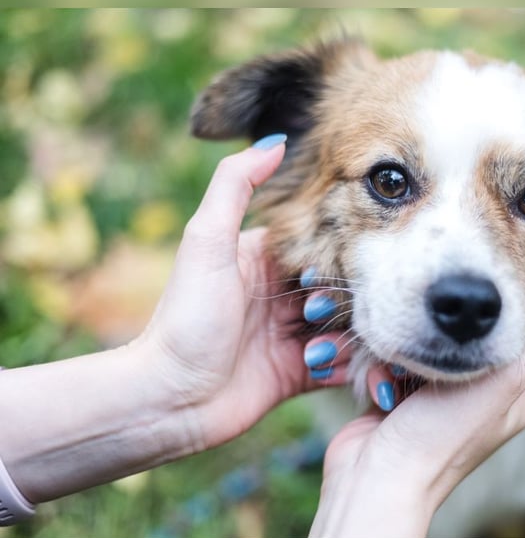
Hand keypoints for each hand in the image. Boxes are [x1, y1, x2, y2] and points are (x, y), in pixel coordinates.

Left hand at [135, 136, 346, 451]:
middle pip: (338, 287)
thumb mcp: (206, 242)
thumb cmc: (186, 316)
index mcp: (265, 260)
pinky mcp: (300, 372)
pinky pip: (339, 365)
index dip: (335, 253)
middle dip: (341, 300)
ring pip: (343, 327)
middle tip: (313, 313)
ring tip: (314, 347)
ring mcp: (293, 335)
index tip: (335, 264)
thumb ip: (235, 186)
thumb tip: (276, 140)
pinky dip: (343, 366)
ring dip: (342, 337)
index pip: (320, 245)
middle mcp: (282, 296)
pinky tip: (325, 366)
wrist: (169, 396)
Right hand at [308, 299, 524, 537]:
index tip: (477, 307)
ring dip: (406, 355)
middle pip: (466, 339)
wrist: (378, 477)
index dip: (497, 319)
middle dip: (441, 339)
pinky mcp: (402, 398)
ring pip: (425, 347)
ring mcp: (439, 398)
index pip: (516, 336)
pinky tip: (382, 388)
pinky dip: (385, 371)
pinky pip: (396, 363)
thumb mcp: (506, 385)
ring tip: (400, 372)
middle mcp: (482, 397)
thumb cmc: (443, 435)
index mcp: (516, 394)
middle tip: (432, 348)